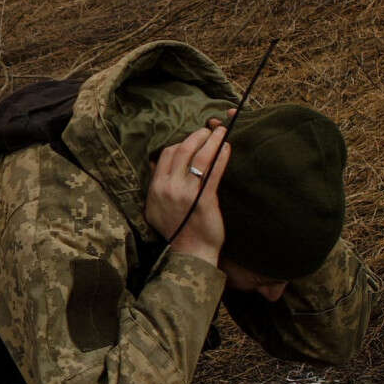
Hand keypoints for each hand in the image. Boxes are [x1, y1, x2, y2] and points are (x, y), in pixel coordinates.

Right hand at [145, 121, 231, 266]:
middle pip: (183, 150)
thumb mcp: (155, 209)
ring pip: (199, 157)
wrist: (189, 253)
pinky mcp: (204, 199)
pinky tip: (228, 148)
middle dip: (197, 136)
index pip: (166, 154)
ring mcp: (186, 193)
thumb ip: (157, 187)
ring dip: (212, 140)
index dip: (182, 142)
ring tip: (221, 132)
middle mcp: (168, 187)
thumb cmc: (176, 231)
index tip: (194, 140)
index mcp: (155, 188)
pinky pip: (214, 171)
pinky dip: (222, 156)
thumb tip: (158, 165)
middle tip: (209, 130)